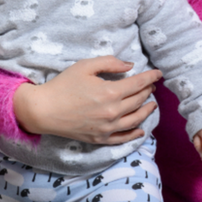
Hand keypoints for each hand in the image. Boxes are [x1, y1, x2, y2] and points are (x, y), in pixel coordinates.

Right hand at [13, 56, 161, 144]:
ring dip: (147, 111)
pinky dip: (134, 134)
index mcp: (111, 92)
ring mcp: (107, 127)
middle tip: (151, 86)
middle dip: (148, 91)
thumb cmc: (63, 85)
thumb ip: (110, 63)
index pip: (139, 84)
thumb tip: (130, 66)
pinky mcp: (100, 138)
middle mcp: (113, 111)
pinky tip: (141, 130)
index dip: (151, 77)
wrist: (43, 110)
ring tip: (152, 104)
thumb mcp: (85, 66)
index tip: (158, 73)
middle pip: (139, 100)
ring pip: (135, 119)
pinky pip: (123, 138)